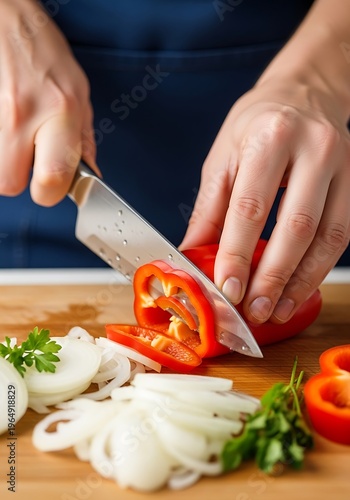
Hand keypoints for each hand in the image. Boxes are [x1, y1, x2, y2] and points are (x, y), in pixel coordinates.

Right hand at [0, 0, 97, 205]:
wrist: (10, 23)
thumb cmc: (47, 56)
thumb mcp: (80, 96)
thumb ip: (84, 141)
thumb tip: (89, 175)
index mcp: (60, 113)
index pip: (51, 179)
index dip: (51, 192)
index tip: (54, 185)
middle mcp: (24, 115)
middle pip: (8, 184)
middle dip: (22, 180)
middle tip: (32, 163)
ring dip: (7, 165)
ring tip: (21, 142)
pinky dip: (1, 149)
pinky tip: (11, 131)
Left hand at [180, 76, 349, 323]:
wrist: (303, 94)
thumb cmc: (256, 125)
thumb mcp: (223, 159)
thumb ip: (209, 210)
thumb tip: (192, 256)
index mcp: (270, 137)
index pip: (252, 207)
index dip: (239, 254)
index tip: (228, 289)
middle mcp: (314, 148)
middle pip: (296, 227)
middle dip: (274, 277)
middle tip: (255, 310)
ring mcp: (343, 165)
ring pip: (328, 236)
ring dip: (302, 281)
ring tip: (279, 309)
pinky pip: (342, 234)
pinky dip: (320, 267)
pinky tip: (300, 287)